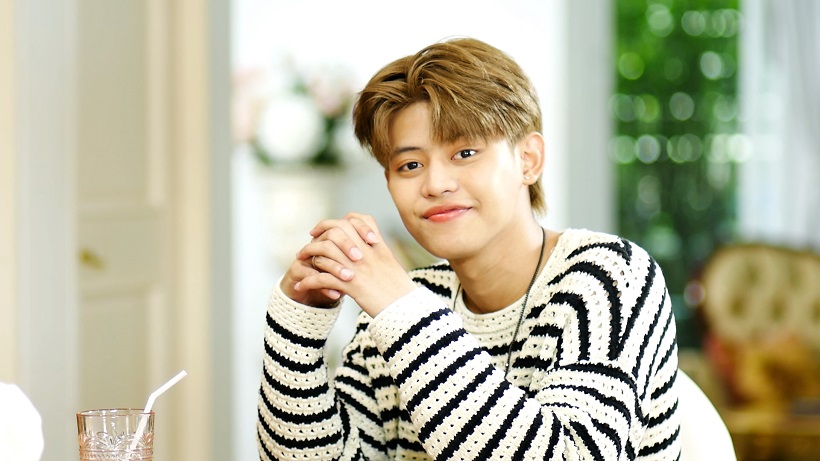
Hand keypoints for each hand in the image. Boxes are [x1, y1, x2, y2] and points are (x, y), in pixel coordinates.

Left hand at [293, 213, 415, 316]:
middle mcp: (366, 252)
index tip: (322, 229)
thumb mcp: (390, 263)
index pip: (353, 220)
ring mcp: (358, 268)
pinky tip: (300, 286)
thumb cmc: (399, 290)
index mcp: (376, 245)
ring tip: (300, 261)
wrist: (405, 309)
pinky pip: (322, 278)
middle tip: (308, 241)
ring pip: (325, 251)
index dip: (334, 222)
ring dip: (309, 255)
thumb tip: (366, 245)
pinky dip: (308, 281)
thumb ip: (376, 251)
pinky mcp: (351, 286)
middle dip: (318, 234)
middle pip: (335, 231)